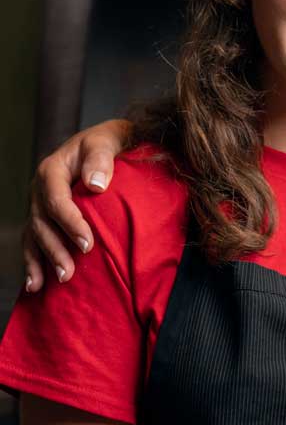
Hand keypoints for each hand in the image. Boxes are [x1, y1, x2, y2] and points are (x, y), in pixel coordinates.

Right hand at [24, 119, 130, 291]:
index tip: (88, 244)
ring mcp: (41, 205)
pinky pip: (35, 241)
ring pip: (36, 235)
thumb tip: (96, 185)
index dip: (69, 223)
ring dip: (44, 260)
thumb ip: (101, 157)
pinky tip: (36, 284)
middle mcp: (42, 189)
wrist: (111, 142)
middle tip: (71, 272)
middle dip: (55, 249)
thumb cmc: (112, 141)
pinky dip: (34, 262)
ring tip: (58, 281)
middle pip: (42, 222)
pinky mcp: (47, 217)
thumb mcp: (108, 139)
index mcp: (52, 169)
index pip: (56, 200)